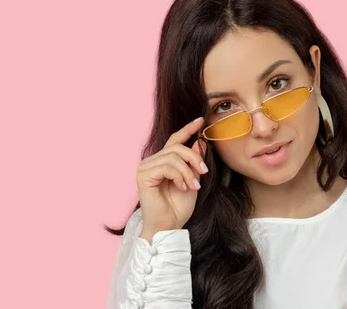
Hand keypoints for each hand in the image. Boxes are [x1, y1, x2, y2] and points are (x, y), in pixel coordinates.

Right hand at [136, 117, 207, 242]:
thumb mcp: (193, 180)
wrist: (169, 226)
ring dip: (188, 171)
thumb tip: (199, 141)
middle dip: (194, 158)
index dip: (188, 129)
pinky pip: (166, 166)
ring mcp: (145, 168)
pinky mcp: (143, 176)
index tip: (200, 120)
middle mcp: (151, 162)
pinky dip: (179, 176)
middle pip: (177, 146)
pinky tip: (183, 187)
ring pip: (173, 156)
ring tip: (193, 186)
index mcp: (162, 161)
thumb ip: (194, 162)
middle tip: (204, 172)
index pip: (175, 140)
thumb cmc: (179, 207)